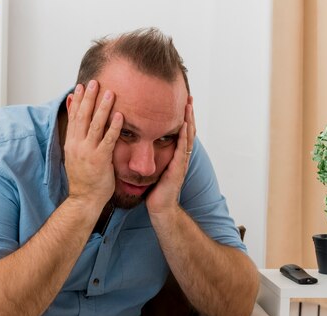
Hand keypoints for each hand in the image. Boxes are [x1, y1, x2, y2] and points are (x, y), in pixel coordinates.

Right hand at [64, 80, 123, 210]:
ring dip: (103, 107)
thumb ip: (76, 137)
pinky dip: (114, 127)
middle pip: (83, 116)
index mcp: (71, 142)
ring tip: (110, 93)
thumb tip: (75, 122)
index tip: (82, 85)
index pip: (74, 116)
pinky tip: (119, 116)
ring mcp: (88, 152)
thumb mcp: (75, 155)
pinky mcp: (100, 160)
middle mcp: (77, 144)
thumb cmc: (84, 178)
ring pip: (95, 125)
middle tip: (96, 81)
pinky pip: (108, 140)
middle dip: (89, 98)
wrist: (84, 199)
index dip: (78, 100)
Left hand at [146, 96, 195, 214]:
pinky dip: (184, 136)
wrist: (160, 208)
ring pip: (188, 137)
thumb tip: (138, 144)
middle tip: (189, 97)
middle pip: (188, 130)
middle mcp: (181, 157)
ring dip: (189, 120)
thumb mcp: (152, 169)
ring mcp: (181, 162)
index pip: (180, 132)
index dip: (181, 117)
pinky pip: (182, 149)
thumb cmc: (155, 190)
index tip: (180, 102)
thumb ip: (150, 157)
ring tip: (189, 105)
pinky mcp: (178, 168)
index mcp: (174, 155)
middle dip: (189, 114)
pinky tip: (184, 125)